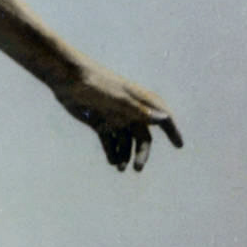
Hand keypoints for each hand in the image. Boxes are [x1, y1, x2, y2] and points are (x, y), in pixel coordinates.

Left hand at [53, 66, 182, 172]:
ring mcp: (115, 118)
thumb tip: (164, 118)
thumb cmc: (95, 83)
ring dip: (125, 155)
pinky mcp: (100, 122)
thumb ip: (139, 110)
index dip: (172, 130)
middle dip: (142, 153)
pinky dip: (112, 152)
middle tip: (137, 168)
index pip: (162, 116)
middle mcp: (130, 111)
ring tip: (119, 167)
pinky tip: (112, 161)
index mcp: (139, 102)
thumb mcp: (118, 98)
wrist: (67, 78)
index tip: (179, 145)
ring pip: (125, 142)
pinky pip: (110, 141)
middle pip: (142, 137)